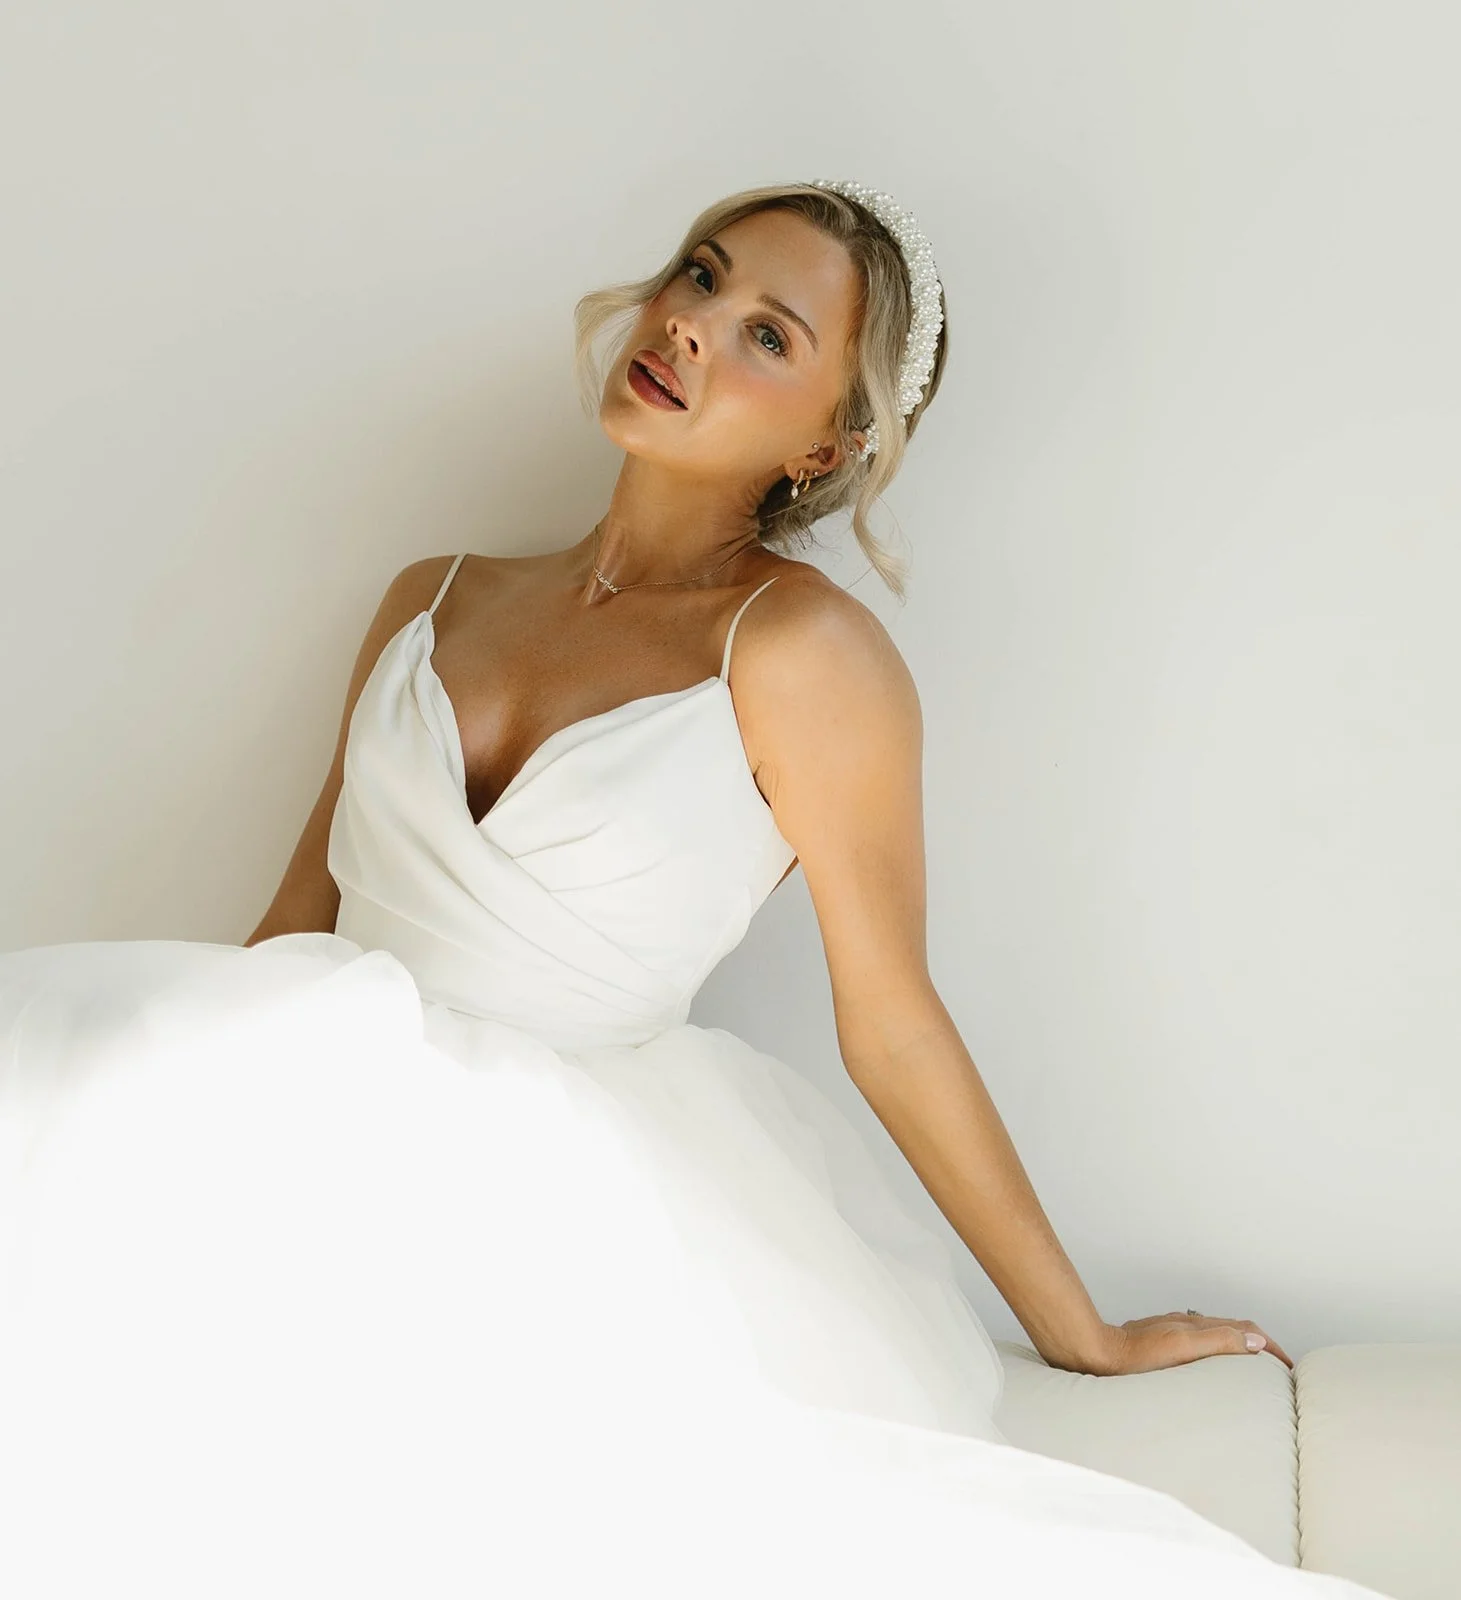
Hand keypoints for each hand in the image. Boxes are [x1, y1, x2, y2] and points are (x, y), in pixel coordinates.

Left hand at [1088, 1311, 1293, 1375]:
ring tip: (1252, 1368)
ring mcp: (1171, 1332)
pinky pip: (1197, 1343)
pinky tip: (1210, 1367)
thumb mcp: (1182, 1348)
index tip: (1288, 1366)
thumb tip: (1256, 1341)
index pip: (1244, 1330)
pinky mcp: (1158, 1344)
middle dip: (1260, 1344)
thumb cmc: (1134, 1357)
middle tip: (1278, 1367)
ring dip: (1238, 1347)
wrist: (1096, 1355)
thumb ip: (1218, 1341)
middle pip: (1233, 1329)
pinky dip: (1216, 1352)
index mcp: (1195, 1326)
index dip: (1269, 1345)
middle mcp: (1185, 1325)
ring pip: (1215, 1335)